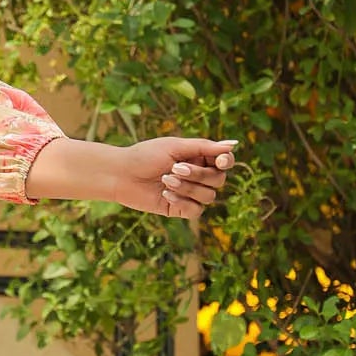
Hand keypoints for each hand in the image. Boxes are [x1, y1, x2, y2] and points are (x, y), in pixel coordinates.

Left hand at [111, 137, 238, 220]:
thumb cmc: (145, 155)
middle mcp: (198, 176)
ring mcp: (189, 194)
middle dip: (198, 175)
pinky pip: (196, 211)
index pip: (224, 163)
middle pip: (218, 180)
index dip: (226, 163)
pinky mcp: (180, 209)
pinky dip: (182, 201)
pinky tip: (165, 193)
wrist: (121, 174)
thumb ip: (205, 148)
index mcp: (198, 158)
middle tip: (175, 168)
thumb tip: (234, 145)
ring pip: (209, 197)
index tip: (219, 161)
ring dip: (187, 187)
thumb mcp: (175, 147)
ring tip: (166, 179)